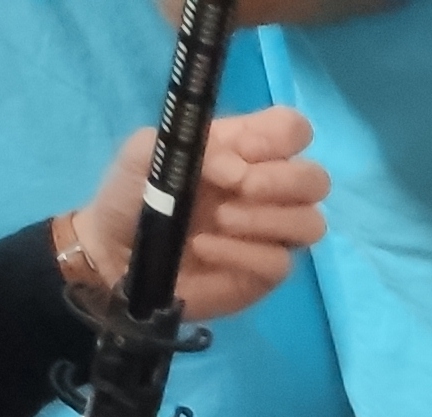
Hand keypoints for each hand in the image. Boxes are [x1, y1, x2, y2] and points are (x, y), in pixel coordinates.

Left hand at [71, 109, 328, 321]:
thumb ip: (194, 145)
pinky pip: (280, 262)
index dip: (280, 137)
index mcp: (245, 150)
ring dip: (266, 219)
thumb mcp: (146, 150)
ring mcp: (271, 233)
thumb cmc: (130, 194)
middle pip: (317, 179)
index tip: (245, 151)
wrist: (115, 252)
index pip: (293, 130)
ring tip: (220, 221)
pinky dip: (240, 253)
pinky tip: (205, 248)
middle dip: (283, 182)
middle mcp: (268, 190)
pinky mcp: (264, 272)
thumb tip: (239, 173)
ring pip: (311, 223)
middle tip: (241, 189)